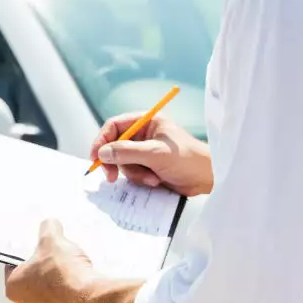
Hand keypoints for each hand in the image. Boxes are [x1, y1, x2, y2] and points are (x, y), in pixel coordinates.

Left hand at [3, 220, 97, 302]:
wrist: (91, 297)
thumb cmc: (65, 271)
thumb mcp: (53, 239)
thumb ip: (48, 227)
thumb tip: (50, 223)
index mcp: (13, 287)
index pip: (13, 266)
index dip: (26, 255)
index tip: (39, 249)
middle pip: (31, 282)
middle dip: (42, 270)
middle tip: (55, 258)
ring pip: (47, 295)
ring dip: (56, 284)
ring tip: (70, 271)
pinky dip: (69, 295)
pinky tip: (79, 284)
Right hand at [89, 114, 212, 196]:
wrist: (207, 179)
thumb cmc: (187, 159)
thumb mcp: (155, 154)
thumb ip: (127, 152)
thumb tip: (102, 153)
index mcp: (146, 121)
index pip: (114, 126)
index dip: (102, 140)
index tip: (95, 157)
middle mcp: (143, 134)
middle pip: (114, 145)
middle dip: (115, 162)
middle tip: (111, 177)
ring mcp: (145, 151)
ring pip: (122, 162)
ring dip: (134, 173)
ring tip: (151, 178)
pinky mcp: (148, 166)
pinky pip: (132, 172)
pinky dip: (140, 179)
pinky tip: (155, 181)